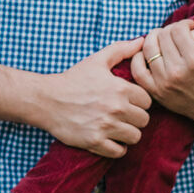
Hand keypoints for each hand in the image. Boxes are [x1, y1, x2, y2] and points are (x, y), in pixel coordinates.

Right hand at [37, 39, 150, 156]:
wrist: (46, 99)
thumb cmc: (73, 79)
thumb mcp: (97, 60)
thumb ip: (121, 50)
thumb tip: (142, 40)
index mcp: (120, 88)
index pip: (147, 101)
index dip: (139, 102)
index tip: (129, 102)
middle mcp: (116, 108)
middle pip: (144, 120)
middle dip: (136, 119)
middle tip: (124, 116)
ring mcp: (105, 127)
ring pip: (135, 137)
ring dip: (128, 134)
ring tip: (118, 128)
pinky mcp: (95, 142)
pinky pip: (119, 152)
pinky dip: (117, 148)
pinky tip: (110, 140)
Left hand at [130, 19, 193, 124]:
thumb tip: (193, 31)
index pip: (178, 29)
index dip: (183, 24)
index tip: (189, 27)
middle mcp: (177, 71)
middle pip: (162, 36)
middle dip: (170, 29)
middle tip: (178, 34)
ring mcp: (164, 82)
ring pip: (148, 48)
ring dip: (154, 38)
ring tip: (163, 39)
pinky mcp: (156, 92)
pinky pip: (137, 70)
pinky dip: (138, 57)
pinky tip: (148, 53)